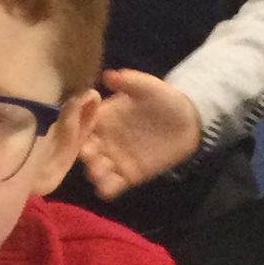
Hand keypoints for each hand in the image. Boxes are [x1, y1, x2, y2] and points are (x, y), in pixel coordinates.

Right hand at [82, 68, 202, 198]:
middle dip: (84, 155)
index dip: (75, 131)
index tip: (78, 134)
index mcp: (100, 119)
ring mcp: (113, 159)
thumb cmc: (164, 100)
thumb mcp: (148, 87)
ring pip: (95, 169)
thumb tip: (108, 76)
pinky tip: (107, 188)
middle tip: (90, 156)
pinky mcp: (127, 175)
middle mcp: (102, 140)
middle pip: (83, 151)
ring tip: (99, 173)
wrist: (188, 121)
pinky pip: (112, 185)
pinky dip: (106, 188)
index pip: (80, 126)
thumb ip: (129, 82)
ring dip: (94, 173)